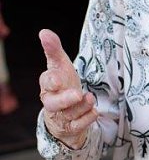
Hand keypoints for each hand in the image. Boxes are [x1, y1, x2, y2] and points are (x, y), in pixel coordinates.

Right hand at [38, 28, 97, 148]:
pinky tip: (94, 112)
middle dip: (64, 99)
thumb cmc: (62, 84)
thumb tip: (44, 32)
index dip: (52, 81)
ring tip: (91, 97)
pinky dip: (86, 119)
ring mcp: (62, 116)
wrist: (65, 110)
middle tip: (77, 94)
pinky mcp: (71, 127)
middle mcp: (52, 102)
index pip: (46, 83)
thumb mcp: (60, 65)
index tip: (58, 79)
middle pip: (53, 104)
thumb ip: (53, 49)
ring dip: (81, 107)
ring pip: (69, 114)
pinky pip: (78, 126)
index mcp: (48, 85)